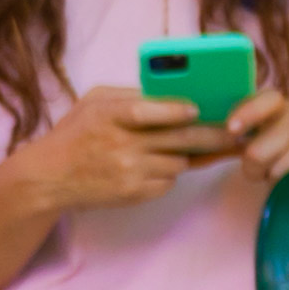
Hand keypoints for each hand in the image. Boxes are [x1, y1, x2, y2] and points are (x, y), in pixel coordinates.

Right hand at [0, 85, 219, 215]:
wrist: (50, 177)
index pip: (145, 112)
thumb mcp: (94, 104)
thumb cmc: (75, 134)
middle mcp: (120, 144)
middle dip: (213, 137)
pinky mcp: (135, 193)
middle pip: (178, 140)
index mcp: (108, 116)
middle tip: (238, 135)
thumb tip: (174, 96)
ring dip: (185, 155)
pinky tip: (153, 166)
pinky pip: (168, 181)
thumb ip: (130, 97)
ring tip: (176, 148)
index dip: (174, 111)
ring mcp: (130, 171)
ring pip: (179, 163)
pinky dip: (168, 173)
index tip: (197, 110)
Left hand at [220, 94, 288, 185]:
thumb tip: (223, 142)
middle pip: (257, 153)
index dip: (244, 114)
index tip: (233, 130)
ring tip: (288, 176)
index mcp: (276, 104)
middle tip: (260, 172)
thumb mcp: (273, 129)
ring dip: (278, 183)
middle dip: (253, 171)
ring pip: (278, 173)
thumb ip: (246, 134)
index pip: (261, 102)